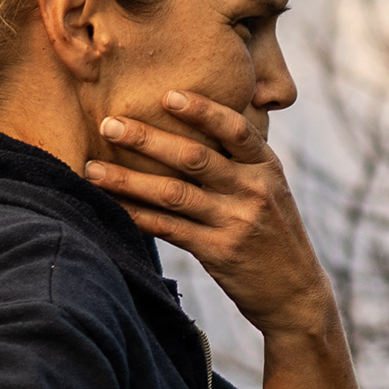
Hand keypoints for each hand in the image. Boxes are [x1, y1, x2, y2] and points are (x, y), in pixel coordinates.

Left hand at [88, 92, 339, 347]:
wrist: (295, 294)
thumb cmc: (273, 233)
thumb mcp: (271, 190)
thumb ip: (240, 162)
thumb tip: (189, 128)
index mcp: (267, 167)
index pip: (235, 129)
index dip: (202, 110)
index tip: (167, 95)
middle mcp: (254, 191)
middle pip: (193, 157)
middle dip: (146, 139)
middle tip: (108, 124)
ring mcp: (236, 223)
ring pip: (173, 194)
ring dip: (128, 180)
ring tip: (93, 170)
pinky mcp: (219, 253)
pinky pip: (169, 229)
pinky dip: (138, 215)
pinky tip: (114, 206)